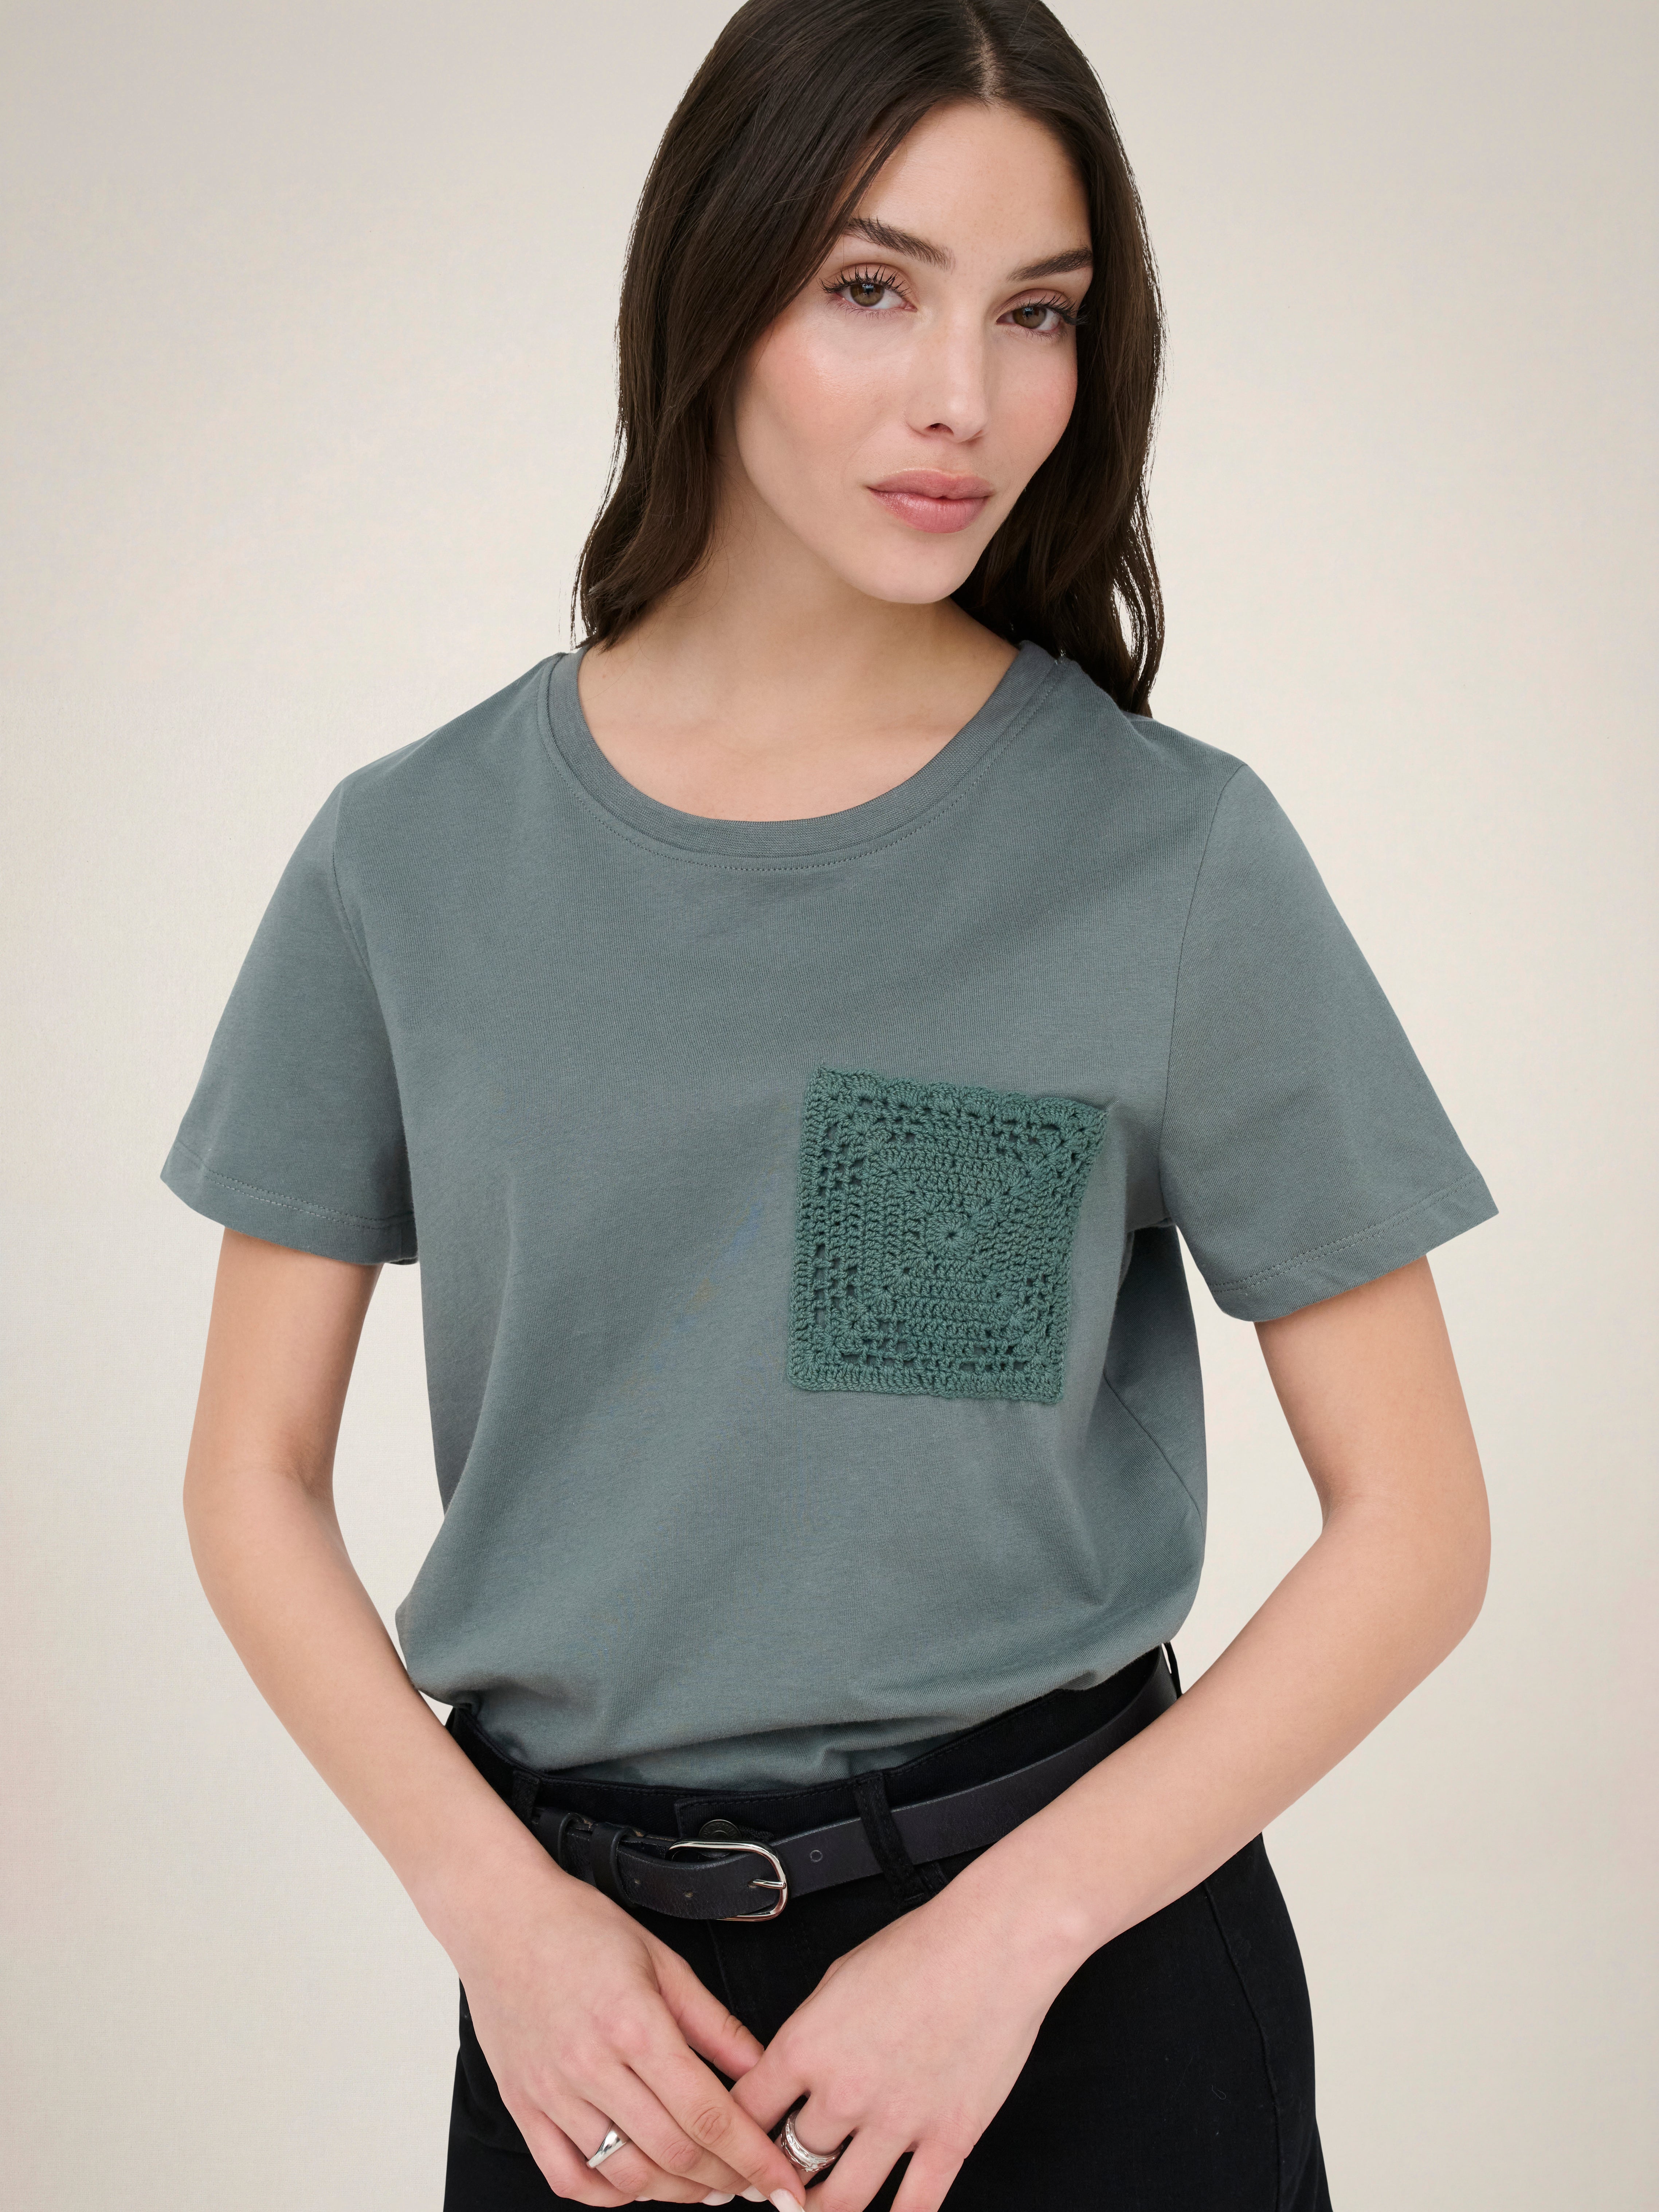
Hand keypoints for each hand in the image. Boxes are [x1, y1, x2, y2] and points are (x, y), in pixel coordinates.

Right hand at [449, 1853, 807, 2207]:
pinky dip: (608, 2196)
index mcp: (635, 2025)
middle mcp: (592, 2067)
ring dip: (675, 2192)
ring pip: (625, 2176)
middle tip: (751, 2183)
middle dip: (725, 2180)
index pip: (707, 2114)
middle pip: (673, 2153)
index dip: (753, 2157)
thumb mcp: (664, 1962)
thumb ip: (715, 2024)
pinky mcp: (523, 2107)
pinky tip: (636, 2184)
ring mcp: (553, 2093)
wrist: (503, 1919)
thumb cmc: (581, 1929)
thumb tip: (762, 2070)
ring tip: (704, 2185)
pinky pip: (567, 2177)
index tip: (782, 2181)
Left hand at [729, 1878, 1075, 2211]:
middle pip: (789, 2160)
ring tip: (817, 2206)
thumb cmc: (922, 1947)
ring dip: (821, 2208)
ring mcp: (897, 2122)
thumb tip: (796, 2072)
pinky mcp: (949, 2139)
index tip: (736, 2148)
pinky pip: (912, 2207)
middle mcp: (844, 2092)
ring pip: (841, 2200)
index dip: (734, 2136)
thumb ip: (810, 2032)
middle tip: (780, 2179)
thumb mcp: (838, 1977)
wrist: (993, 1945)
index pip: (745, 2113)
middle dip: (781, 2172)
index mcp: (807, 2046)